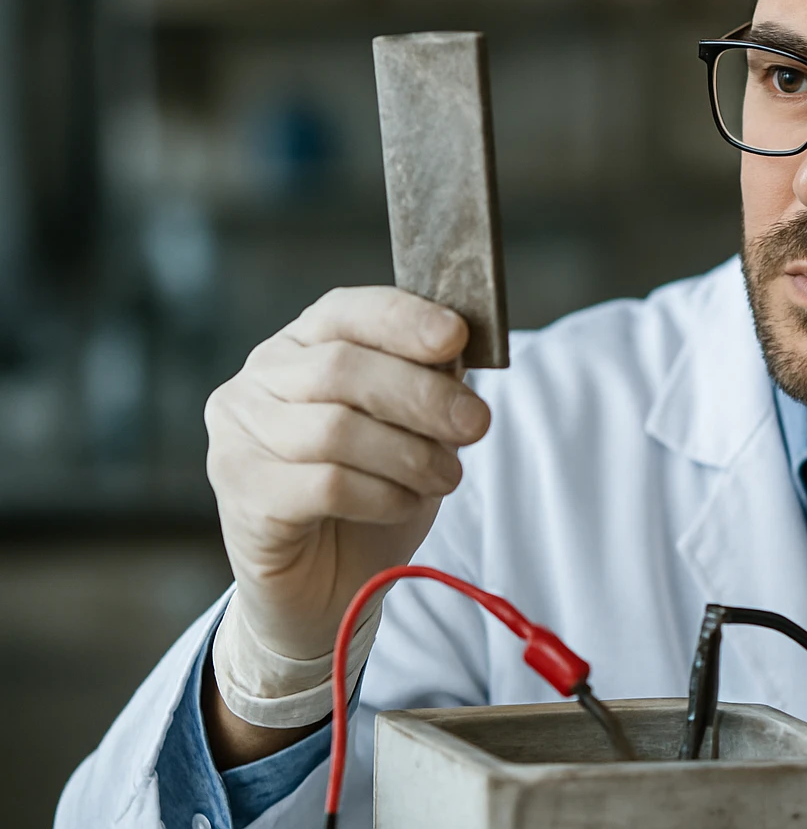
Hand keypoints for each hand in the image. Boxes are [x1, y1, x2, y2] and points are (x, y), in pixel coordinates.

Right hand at [204, 286, 491, 662]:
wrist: (328, 588)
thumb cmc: (372, 495)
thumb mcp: (413, 429)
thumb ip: (426, 383)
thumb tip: (457, 349)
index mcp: (299, 346)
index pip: (346, 311)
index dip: (403, 319)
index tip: (456, 336)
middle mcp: (258, 381)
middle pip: (343, 369)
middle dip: (422, 395)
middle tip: (476, 424)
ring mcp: (238, 435)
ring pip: (336, 429)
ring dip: (409, 454)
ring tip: (445, 477)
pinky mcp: (240, 492)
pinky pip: (325, 484)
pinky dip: (381, 494)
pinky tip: (403, 503)